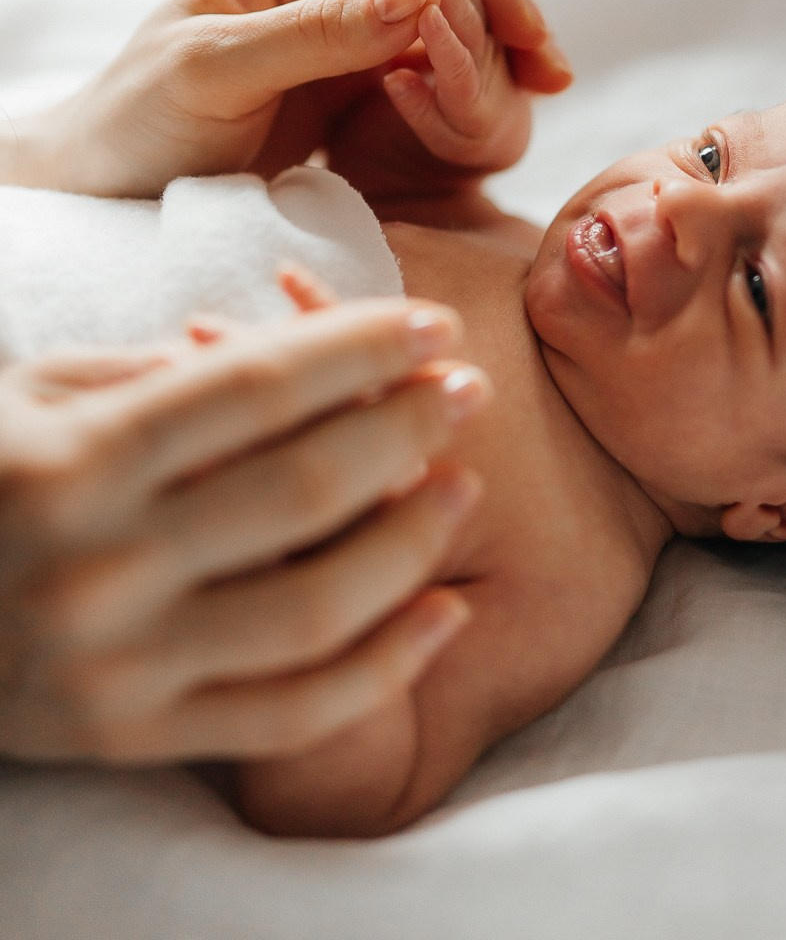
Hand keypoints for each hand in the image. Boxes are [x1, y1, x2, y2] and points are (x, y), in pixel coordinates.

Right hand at [0, 290, 488, 762]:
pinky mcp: (131, 737)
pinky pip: (285, 715)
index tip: (430, 325)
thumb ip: (163, 375)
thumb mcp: (39, 394)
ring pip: (314, 607)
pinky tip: (446, 612)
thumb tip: (303, 348)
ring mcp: (118, 664)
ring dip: (412, 541)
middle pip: (303, 488)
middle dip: (406, 427)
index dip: (361, 348)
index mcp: (76, 460)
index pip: (258, 389)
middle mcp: (102, 564)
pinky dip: (383, 669)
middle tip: (465, 388)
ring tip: (462, 484)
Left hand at [8, 0, 571, 198]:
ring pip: (448, 20)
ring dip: (493, 53)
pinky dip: (467, 90)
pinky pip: (429, 71)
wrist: (97, 191)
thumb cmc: (133, 122)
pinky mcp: (348, 87)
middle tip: (551, 74)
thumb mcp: (217, 72)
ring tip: (534, 96)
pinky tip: (489, 119)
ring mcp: (339, 32)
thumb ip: (318, 32)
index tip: (525, 33)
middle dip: (503, 11)